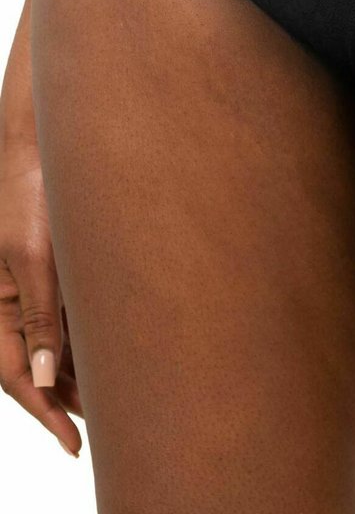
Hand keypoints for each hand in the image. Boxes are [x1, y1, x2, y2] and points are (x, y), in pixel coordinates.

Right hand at [0, 24, 82, 458]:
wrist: (51, 129)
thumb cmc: (33, 183)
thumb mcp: (36, 252)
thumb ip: (43, 314)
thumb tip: (47, 378)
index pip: (15, 373)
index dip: (44, 412)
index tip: (76, 443)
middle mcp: (13, 294)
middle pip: (38, 362)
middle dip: (70, 395)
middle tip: (109, 424)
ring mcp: (37, 279)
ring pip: (59, 338)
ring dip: (85, 366)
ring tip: (125, 393)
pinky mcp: (60, 260)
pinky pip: (73, 309)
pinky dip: (92, 333)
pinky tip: (123, 346)